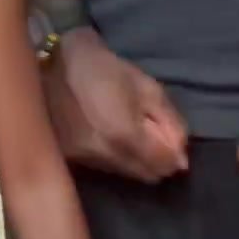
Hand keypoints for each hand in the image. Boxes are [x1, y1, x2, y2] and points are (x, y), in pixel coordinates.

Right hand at [50, 29, 187, 182]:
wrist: (56, 63)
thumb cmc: (106, 69)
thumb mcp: (147, 87)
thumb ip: (170, 123)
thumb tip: (183, 159)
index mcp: (124, 135)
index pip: (165, 165)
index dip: (175, 152)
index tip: (169, 135)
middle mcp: (105, 156)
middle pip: (148, 175)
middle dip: (158, 159)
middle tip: (152, 134)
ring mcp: (86, 160)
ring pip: (128, 175)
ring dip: (137, 160)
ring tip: (130, 132)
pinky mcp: (72, 160)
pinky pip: (107, 169)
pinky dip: (116, 158)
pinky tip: (110, 136)